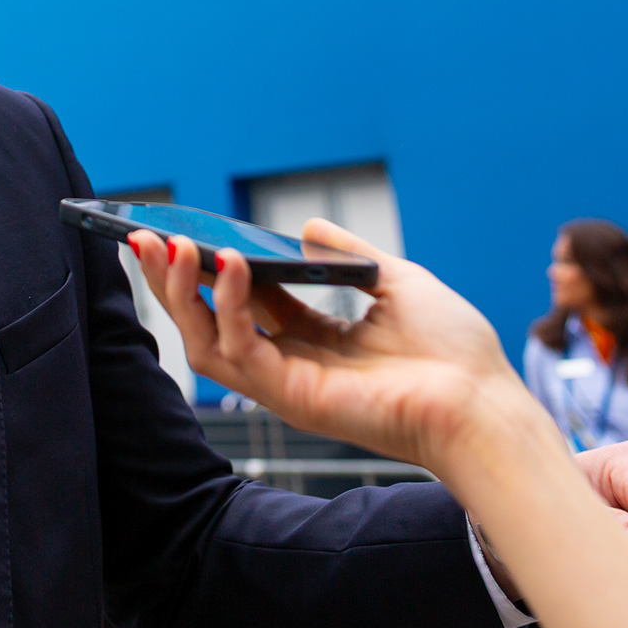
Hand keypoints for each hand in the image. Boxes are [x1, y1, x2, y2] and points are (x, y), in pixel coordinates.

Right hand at [132, 221, 627, 627]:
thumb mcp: (397, 281)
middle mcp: (292, 365)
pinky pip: (242, 352)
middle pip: (210, 324)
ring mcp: (287, 386)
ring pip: (207, 344)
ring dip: (182, 294)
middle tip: (144, 239)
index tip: (181, 234)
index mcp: (315, 341)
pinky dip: (229, 306)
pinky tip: (229, 264)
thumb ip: (348, 253)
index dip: (209, 270)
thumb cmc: (453, 352)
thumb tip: (305, 225)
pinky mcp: (292, 398)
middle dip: (172, 284)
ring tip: (171, 247)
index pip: (244, 303)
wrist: (482, 402)